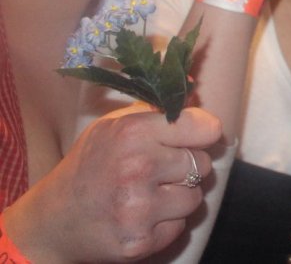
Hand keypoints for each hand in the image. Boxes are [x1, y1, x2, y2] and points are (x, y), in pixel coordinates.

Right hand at [3, 105, 221, 262]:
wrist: (52, 220)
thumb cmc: (90, 165)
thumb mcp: (114, 126)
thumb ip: (156, 106)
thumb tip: (193, 80)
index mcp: (133, 133)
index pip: (204, 128)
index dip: (203, 133)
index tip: (194, 137)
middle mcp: (137, 169)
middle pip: (202, 164)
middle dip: (186, 167)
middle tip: (159, 171)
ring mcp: (138, 209)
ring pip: (195, 198)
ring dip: (178, 197)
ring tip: (149, 194)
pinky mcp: (139, 242)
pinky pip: (180, 227)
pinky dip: (166, 223)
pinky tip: (141, 216)